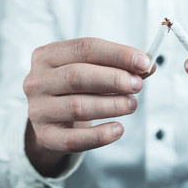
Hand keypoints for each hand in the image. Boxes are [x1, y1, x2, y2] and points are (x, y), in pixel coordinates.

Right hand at [23, 38, 152, 175]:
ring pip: (77, 106)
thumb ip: (121, 67)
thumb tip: (149, 66)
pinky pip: (73, 139)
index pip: (85, 48)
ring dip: (111, 105)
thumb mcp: (95, 70)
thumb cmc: (79, 87)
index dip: (118, 54)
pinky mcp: (45, 136)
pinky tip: (118, 129)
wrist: (55, 117)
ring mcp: (38, 109)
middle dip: (114, 79)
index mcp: (49, 55)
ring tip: (132, 104)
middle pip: (77, 76)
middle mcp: (37, 80)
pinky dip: (99, 135)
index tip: (144, 62)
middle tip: (138, 85)